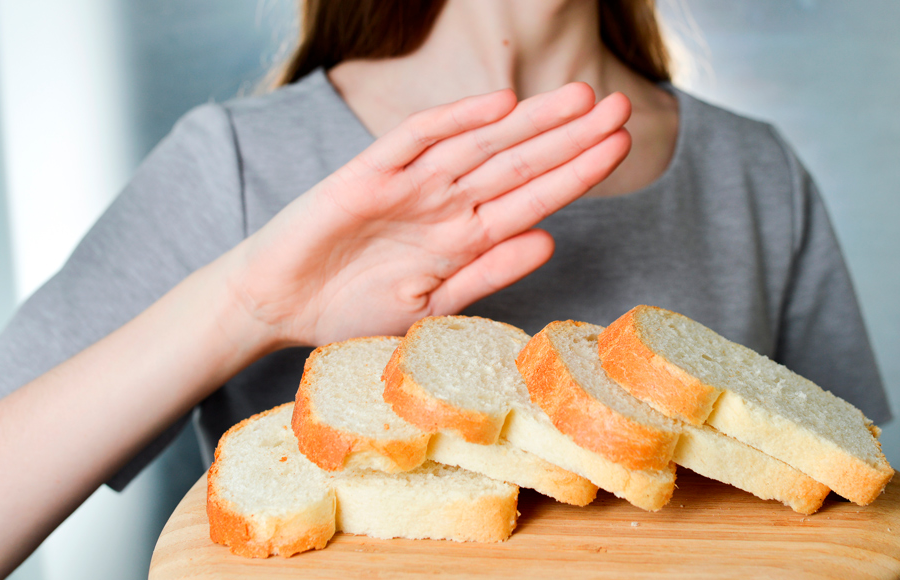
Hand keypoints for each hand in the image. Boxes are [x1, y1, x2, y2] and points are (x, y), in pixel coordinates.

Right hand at [224, 83, 631, 348]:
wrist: (278, 306)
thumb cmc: (352, 310)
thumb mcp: (431, 305)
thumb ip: (488, 273)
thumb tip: (551, 242)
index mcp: (465, 237)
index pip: (534, 198)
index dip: (578, 172)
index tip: (621, 148)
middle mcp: (446, 203)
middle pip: (519, 162)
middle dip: (571, 135)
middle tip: (621, 107)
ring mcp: (410, 185)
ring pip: (480, 144)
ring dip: (530, 122)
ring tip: (580, 98)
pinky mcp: (366, 174)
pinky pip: (415, 140)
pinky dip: (454, 121)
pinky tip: (498, 105)